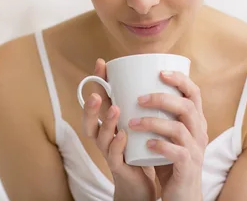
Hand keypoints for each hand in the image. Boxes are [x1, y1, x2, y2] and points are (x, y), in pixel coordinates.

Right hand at [82, 58, 155, 200]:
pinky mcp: (119, 167)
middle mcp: (105, 136)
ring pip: (101, 137)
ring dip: (106, 122)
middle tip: (97, 92)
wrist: (142, 183)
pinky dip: (117, 144)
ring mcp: (110, 152)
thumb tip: (156, 71)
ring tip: (114, 109)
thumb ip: (141, 103)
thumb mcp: (138, 122)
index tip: (101, 63)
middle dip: (91, 105)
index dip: (97, 82)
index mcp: (110, 123)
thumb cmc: (140, 149)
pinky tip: (123, 135)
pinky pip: (114, 156)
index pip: (100, 100)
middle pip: (90, 120)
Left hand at [128, 71, 207, 200]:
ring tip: (133, 122)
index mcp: (195, 120)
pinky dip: (160, 145)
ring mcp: (196, 150)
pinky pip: (177, 152)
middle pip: (187, 106)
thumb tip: (132, 90)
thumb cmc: (171, 160)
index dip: (180, 79)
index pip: (194, 93)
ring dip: (153, 123)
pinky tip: (146, 144)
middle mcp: (199, 132)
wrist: (183, 195)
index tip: (161, 72)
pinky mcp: (189, 167)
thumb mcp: (168, 134)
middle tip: (139, 99)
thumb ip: (159, 115)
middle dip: (162, 98)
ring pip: (179, 129)